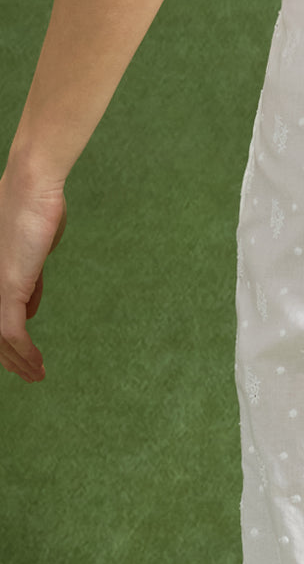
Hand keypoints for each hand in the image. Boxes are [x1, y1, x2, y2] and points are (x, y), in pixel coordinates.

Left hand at [0, 163, 67, 382]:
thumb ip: (28, 283)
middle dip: (9, 358)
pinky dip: (25, 352)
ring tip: (36, 376)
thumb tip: (29, 311)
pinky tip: (36, 364)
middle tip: (28, 374)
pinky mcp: (7, 286)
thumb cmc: (36, 210)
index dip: (6, 342)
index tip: (23, 357)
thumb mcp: (31, 255)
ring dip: (19, 361)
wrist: (33, 187)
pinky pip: (12, 331)